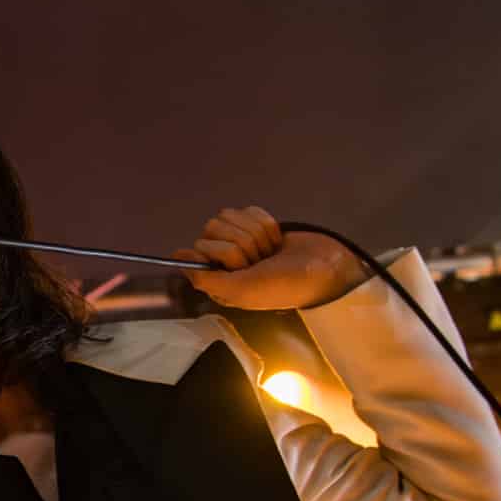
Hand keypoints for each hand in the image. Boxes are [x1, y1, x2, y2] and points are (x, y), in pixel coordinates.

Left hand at [176, 206, 369, 310]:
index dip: (221, 252)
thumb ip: (207, 277)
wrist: (324, 268)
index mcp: (218, 277)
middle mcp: (225, 259)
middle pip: (214, 227)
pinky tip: (276, 240)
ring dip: (255, 233)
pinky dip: (266, 223)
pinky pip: (249, 210)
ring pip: (230, 216)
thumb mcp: (242, 290)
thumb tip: (176, 257)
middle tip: (261, 260)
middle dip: (243, 242)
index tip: (240, 264)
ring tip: (270, 252)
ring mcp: (241, 240)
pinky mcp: (257, 225)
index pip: (200, 247)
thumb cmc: (283, 285)